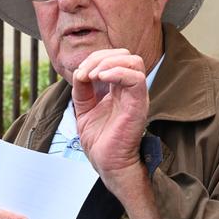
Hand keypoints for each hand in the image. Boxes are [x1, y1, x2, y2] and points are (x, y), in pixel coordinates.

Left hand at [71, 48, 148, 177]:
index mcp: (120, 88)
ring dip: (108, 63)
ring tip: (93, 76)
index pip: (115, 58)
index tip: (80, 74)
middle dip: (101, 57)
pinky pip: (136, 79)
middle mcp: (130, 89)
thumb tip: (81, 72)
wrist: (108, 163)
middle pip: (125, 55)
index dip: (95, 59)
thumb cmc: (101, 139)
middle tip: (86, 74)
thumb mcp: (84, 108)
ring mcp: (136, 96)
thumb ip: (83, 89)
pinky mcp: (138, 104)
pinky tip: (100, 79)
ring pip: (133, 62)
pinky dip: (117, 72)